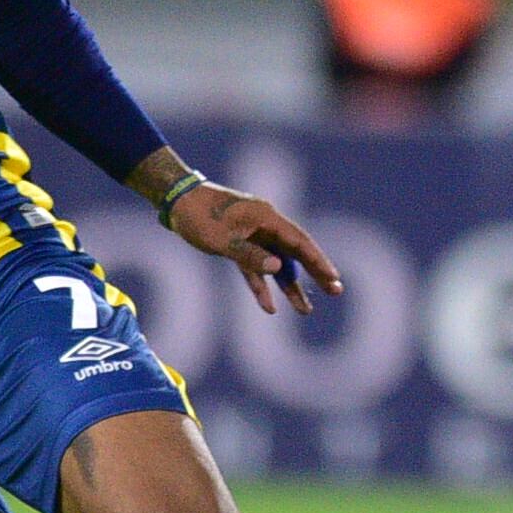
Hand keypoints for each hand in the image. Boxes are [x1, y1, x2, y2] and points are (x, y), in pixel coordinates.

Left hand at [167, 182, 344, 313]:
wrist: (175, 202)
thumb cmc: (198, 216)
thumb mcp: (223, 239)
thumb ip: (251, 255)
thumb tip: (279, 268)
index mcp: (267, 218)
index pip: (299, 242)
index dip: (318, 261)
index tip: (334, 278)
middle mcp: (265, 226)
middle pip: (296, 252)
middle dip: (315, 273)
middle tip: (336, 291)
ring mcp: (253, 236)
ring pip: (277, 263)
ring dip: (290, 286)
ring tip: (305, 310)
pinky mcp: (239, 245)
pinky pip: (255, 268)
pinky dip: (262, 285)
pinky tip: (269, 307)